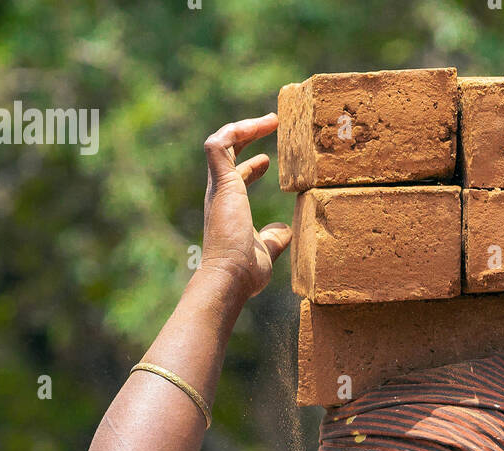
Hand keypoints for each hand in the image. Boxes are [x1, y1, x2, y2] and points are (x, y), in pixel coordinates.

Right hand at [199, 113, 291, 300]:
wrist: (230, 277)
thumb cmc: (246, 271)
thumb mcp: (267, 251)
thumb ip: (275, 239)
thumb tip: (285, 229)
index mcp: (230, 206)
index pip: (237, 176)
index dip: (252, 164)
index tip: (269, 159)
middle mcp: (221, 192)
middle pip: (229, 152)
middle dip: (248, 135)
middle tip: (273, 123)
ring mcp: (219, 186)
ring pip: (223, 142)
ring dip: (246, 127)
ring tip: (271, 120)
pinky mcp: (221, 183)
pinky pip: (219, 144)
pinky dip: (235, 131)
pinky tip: (258, 126)